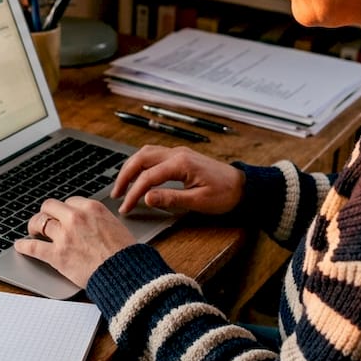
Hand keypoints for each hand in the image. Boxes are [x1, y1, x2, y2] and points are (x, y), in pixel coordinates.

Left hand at [14, 196, 136, 287]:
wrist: (124, 273)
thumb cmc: (125, 253)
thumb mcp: (115, 225)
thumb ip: (98, 220)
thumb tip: (92, 222)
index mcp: (91, 208)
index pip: (70, 201)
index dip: (65, 209)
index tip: (63, 215)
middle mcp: (75, 218)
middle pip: (50, 206)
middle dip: (46, 213)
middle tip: (45, 219)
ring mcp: (64, 236)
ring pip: (39, 223)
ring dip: (34, 226)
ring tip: (33, 230)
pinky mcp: (56, 255)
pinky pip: (33, 247)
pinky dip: (24, 246)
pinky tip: (20, 245)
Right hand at [113, 145, 244, 215]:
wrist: (243, 186)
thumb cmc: (225, 195)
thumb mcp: (198, 201)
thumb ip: (170, 198)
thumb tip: (146, 198)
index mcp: (181, 163)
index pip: (148, 177)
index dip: (134, 193)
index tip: (126, 207)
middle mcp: (177, 153)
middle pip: (141, 159)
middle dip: (125, 175)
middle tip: (116, 194)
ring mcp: (178, 153)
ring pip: (146, 154)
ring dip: (131, 168)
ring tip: (122, 186)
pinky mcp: (180, 157)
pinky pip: (154, 155)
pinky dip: (141, 165)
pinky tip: (137, 176)